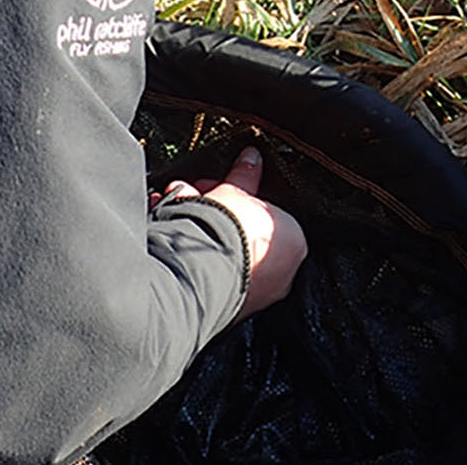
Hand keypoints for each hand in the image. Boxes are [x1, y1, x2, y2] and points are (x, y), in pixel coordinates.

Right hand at [164, 147, 307, 318]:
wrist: (201, 273)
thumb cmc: (230, 230)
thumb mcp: (237, 192)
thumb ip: (246, 175)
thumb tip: (252, 155)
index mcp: (295, 243)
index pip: (265, 215)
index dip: (236, 196)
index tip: (214, 187)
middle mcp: (282, 274)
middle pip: (244, 235)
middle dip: (214, 210)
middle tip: (192, 195)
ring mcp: (257, 296)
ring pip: (228, 254)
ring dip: (199, 228)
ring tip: (174, 209)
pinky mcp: (231, 311)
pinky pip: (214, 273)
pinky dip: (195, 254)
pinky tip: (171, 235)